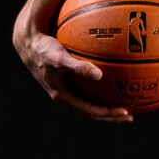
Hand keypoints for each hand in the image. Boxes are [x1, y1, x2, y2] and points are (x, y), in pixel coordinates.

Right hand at [12, 17, 133, 121]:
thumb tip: (99, 74)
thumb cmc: (43, 48)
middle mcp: (65, 94)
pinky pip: (87, 88)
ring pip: (89, 101)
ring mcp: (66, 88)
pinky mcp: (67, 79)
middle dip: (110, 115)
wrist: (28, 42)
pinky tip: (112, 79)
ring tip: (124, 102)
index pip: (89, 111)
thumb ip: (77, 66)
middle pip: (91, 111)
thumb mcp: (59, 58)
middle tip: (129, 115)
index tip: (125, 113)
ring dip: (106, 105)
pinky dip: (100, 88)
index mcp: (62, 95)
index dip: (107, 114)